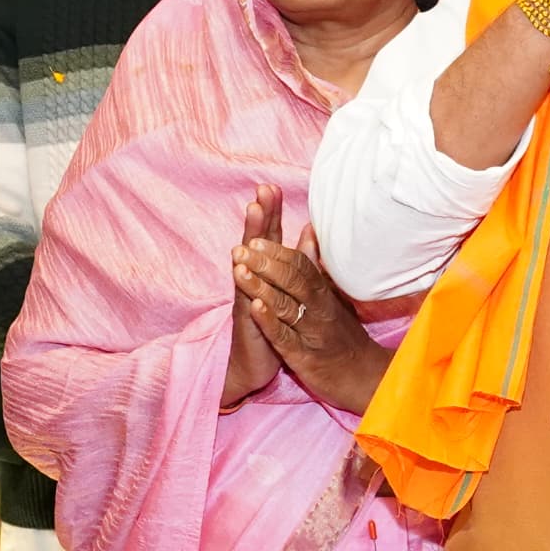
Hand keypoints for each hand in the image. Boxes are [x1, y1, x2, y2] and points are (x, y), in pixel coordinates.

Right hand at [223, 192, 281, 404]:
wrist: (253, 364)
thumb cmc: (274, 324)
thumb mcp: (288, 289)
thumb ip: (296, 259)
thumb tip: (309, 229)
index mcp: (266, 273)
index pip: (269, 237)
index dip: (271, 212)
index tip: (271, 186)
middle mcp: (251, 281)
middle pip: (255, 243)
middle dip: (258, 216)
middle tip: (260, 191)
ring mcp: (246, 299)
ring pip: (246, 265)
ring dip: (248, 239)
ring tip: (251, 215)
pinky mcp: (246, 322)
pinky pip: (245, 301)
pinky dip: (245, 285)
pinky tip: (240, 269)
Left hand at [235, 192, 385, 412]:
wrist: (365, 378)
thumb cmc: (344, 337)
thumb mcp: (333, 298)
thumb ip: (316, 265)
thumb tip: (308, 230)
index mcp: (324, 294)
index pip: (301, 266)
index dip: (278, 251)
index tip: (256, 239)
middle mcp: (320, 309)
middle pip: (293, 280)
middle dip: (266, 263)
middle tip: (241, 249)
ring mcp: (312, 333)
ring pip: (286, 305)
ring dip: (262, 286)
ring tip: (239, 270)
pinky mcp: (304, 357)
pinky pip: (285, 337)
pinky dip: (269, 321)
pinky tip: (254, 307)